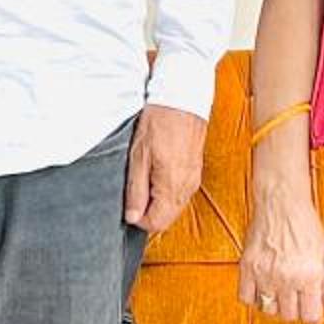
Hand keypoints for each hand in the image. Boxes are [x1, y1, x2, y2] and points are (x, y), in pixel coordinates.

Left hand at [124, 103, 204, 234]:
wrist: (182, 100)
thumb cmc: (159, 124)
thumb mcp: (138, 158)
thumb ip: (136, 191)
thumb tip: (132, 217)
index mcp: (171, 187)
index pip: (156, 223)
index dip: (138, 219)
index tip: (128, 204)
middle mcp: (187, 187)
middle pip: (167, 218)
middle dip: (149, 213)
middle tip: (135, 192)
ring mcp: (193, 179)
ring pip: (174, 207)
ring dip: (158, 203)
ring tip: (145, 179)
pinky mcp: (195, 171)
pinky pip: (181, 193)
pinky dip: (167, 192)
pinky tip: (157, 174)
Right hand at [238, 185, 323, 323]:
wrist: (281, 201)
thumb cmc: (306, 223)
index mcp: (310, 275)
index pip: (310, 317)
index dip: (314, 318)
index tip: (313, 314)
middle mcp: (287, 278)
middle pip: (289, 316)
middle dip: (296, 310)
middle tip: (298, 297)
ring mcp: (265, 274)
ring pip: (268, 310)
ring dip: (275, 304)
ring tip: (281, 290)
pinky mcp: (247, 267)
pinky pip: (246, 298)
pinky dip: (254, 297)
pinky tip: (263, 286)